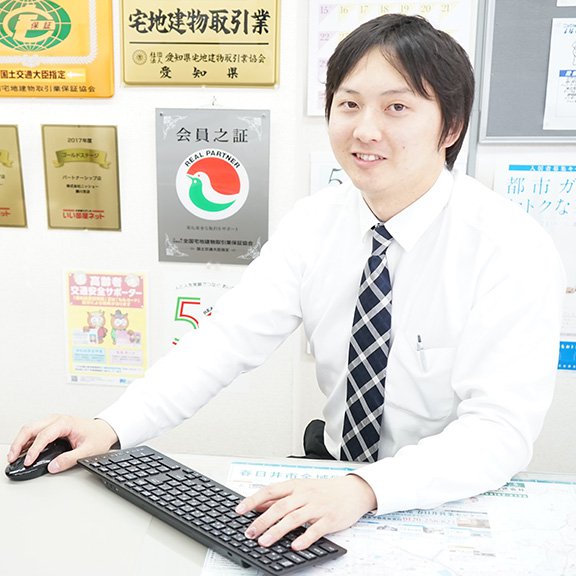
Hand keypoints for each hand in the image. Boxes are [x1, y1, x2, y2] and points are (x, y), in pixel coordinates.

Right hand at [6, 414, 118, 472]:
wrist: (105, 430)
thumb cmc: (98, 437)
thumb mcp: (87, 450)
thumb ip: (69, 459)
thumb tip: (53, 466)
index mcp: (66, 423)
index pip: (44, 435)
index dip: (34, 449)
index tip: (28, 462)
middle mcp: (57, 419)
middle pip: (31, 428)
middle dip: (19, 443)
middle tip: (12, 458)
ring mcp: (53, 422)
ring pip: (30, 428)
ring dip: (20, 442)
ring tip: (13, 456)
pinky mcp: (51, 427)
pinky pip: (34, 432)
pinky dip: (26, 441)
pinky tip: (22, 452)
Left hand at [235, 474, 376, 549]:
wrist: (353, 490)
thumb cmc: (324, 490)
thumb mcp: (300, 488)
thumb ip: (279, 496)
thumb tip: (257, 504)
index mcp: (295, 485)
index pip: (270, 491)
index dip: (253, 500)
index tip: (239, 510)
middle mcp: (305, 494)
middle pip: (280, 507)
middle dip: (262, 521)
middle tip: (249, 533)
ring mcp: (317, 507)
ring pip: (294, 518)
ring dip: (277, 531)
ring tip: (264, 541)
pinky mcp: (329, 519)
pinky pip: (315, 530)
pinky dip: (304, 538)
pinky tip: (295, 546)